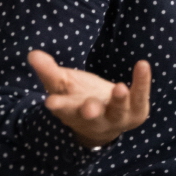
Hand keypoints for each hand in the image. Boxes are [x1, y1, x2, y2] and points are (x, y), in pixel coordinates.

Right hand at [31, 50, 150, 148]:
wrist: (107, 122)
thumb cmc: (80, 98)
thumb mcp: (63, 84)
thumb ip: (49, 71)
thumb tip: (32, 54)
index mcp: (73, 112)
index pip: (64, 109)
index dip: (58, 106)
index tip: (50, 103)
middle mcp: (95, 118)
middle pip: (91, 116)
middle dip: (89, 111)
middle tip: (88, 108)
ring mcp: (117, 117)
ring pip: (118, 111)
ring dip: (119, 100)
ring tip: (119, 88)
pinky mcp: (136, 112)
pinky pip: (140, 97)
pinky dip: (142, 82)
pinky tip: (142, 65)